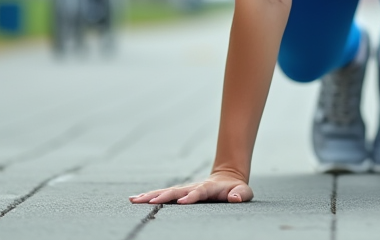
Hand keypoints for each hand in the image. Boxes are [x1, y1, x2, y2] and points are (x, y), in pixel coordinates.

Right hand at [129, 172, 251, 204]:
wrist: (228, 178)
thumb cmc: (236, 189)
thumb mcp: (244, 192)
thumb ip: (240, 194)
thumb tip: (234, 198)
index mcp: (209, 188)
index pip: (198, 192)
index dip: (191, 196)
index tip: (182, 201)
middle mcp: (194, 187)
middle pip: (176, 191)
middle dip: (163, 196)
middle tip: (148, 201)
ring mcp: (185, 189)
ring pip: (166, 192)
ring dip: (151, 195)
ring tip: (135, 199)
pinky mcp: (179, 193)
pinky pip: (163, 194)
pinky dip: (149, 196)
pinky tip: (135, 199)